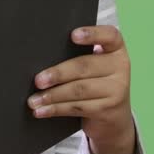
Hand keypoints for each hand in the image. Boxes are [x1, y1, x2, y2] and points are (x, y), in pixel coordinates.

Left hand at [27, 25, 136, 153]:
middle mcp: (120, 67)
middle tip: (38, 80)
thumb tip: (41, 56)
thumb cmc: (96, 83)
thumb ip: (79, 56)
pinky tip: (42, 110)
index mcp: (116, 49)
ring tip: (34, 100)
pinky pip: (77, 107)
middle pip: (85, 66)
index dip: (92, 34)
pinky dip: (56, 109)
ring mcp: (117, 89)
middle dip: (58, 73)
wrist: (115, 118)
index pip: (109, 36)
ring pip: (79, 90)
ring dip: (52, 95)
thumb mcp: (96, 66)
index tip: (73, 35)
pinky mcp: (108, 109)